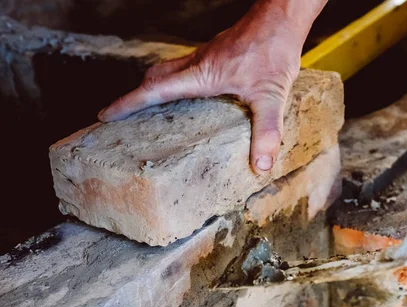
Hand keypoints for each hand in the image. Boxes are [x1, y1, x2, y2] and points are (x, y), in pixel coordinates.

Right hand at [98, 1, 314, 172]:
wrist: (281, 19)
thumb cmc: (273, 51)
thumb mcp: (271, 94)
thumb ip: (266, 130)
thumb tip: (261, 166)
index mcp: (201, 75)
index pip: (154, 90)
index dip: (127, 103)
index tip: (105, 114)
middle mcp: (197, 64)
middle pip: (154, 78)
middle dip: (134, 97)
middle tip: (120, 116)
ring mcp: (206, 57)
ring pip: (168, 71)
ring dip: (153, 89)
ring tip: (149, 111)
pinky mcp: (217, 54)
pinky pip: (185, 69)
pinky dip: (175, 83)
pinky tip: (190, 97)